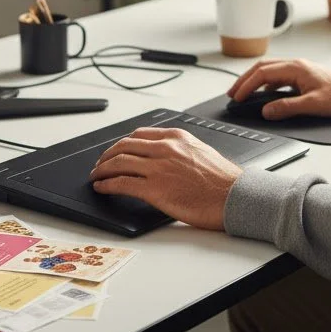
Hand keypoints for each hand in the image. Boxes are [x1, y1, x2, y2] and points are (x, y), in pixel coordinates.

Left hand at [89, 127, 241, 230]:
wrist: (234, 197)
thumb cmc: (223, 180)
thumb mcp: (200, 152)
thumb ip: (180, 150)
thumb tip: (164, 158)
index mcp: (176, 137)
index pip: (139, 135)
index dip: (122, 144)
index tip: (116, 151)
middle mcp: (165, 148)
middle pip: (124, 146)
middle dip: (107, 155)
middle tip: (100, 164)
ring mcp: (158, 168)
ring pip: (119, 162)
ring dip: (102, 169)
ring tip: (96, 176)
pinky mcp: (154, 189)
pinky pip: (121, 183)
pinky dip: (107, 184)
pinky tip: (102, 187)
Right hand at [227, 58, 330, 119]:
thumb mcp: (313, 105)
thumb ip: (288, 107)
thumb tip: (266, 111)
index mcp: (295, 68)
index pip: (262, 73)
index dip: (247, 86)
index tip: (237, 98)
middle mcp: (295, 65)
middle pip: (262, 68)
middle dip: (244, 80)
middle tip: (232, 93)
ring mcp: (298, 69)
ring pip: (269, 70)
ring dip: (254, 80)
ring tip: (243, 92)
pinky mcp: (302, 75)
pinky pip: (277, 76)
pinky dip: (265, 83)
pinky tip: (263, 93)